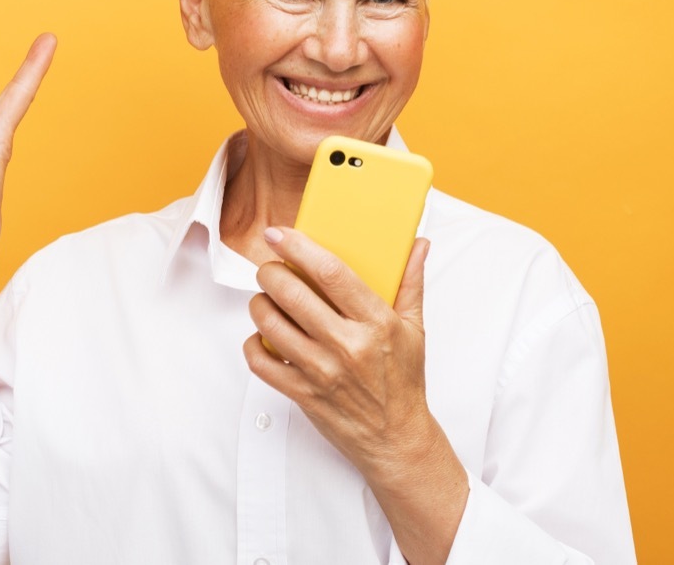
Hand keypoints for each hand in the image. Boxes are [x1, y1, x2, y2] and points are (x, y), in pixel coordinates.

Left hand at [243, 227, 466, 562]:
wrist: (397, 439)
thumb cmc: (404, 381)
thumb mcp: (414, 329)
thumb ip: (411, 283)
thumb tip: (419, 244)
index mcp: (377, 322)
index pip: (331, 272)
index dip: (299, 247)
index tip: (279, 234)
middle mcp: (348, 345)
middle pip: (292, 294)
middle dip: (270, 272)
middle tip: (270, 268)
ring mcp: (323, 372)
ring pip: (270, 324)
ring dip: (259, 304)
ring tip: (266, 299)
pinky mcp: (303, 395)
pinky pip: (262, 363)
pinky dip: (253, 344)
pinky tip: (263, 336)